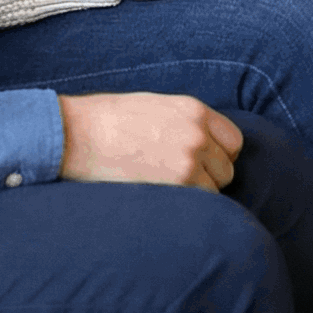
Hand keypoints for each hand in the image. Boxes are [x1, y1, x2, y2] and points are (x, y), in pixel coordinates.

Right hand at [58, 92, 243, 189]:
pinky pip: (202, 202)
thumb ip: (184, 123)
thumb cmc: (108, 121)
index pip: (233, 140)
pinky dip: (188, 206)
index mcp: (193, 109)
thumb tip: (202, 145)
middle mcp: (198, 132)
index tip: (204, 165)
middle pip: (227, 168)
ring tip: (168, 189)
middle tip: (180, 181)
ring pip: (216, 188)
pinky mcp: (179, 181)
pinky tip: (165, 198)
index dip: (220, 155)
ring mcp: (191, 157)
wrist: (80, 133)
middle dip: (209, 177)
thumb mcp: (155, 107)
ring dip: (198, 193)